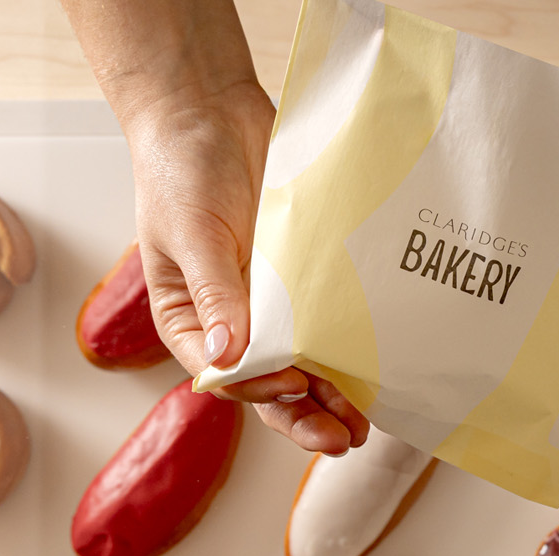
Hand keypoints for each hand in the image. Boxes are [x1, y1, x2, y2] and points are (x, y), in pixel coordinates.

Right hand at [60, 0, 367, 453]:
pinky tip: (378, 372)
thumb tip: (225, 359)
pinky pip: (331, 324)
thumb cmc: (180, 169)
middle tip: (341, 441)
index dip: (260, 390)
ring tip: (365, 426)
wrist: (210, 111)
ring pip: (306, 364)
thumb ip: (214, 296)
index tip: (293, 386)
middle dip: (305, 417)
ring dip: (334, 397)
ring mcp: (273, 305)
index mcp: (191, 322)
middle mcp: (233, 323)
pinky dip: (351, 351)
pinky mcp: (307, 282)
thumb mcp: (190, 232)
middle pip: (270, 385)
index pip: (226, 376)